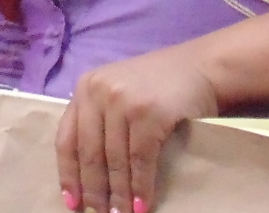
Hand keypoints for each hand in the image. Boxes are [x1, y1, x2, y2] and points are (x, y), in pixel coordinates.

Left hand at [58, 45, 219, 212]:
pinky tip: (141, 205)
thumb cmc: (159, 86)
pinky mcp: (149, 113)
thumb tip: (88, 174)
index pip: (66, 138)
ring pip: (114, 159)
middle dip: (93, 189)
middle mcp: (97, 92)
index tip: (70, 201)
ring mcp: (123, 101)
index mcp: (84, 89)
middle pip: (89, 152)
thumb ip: (100, 119)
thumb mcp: (119, 94)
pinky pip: (140, 159)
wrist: (202, 68)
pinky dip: (141, 186)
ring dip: (118, 194)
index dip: (68, 173)